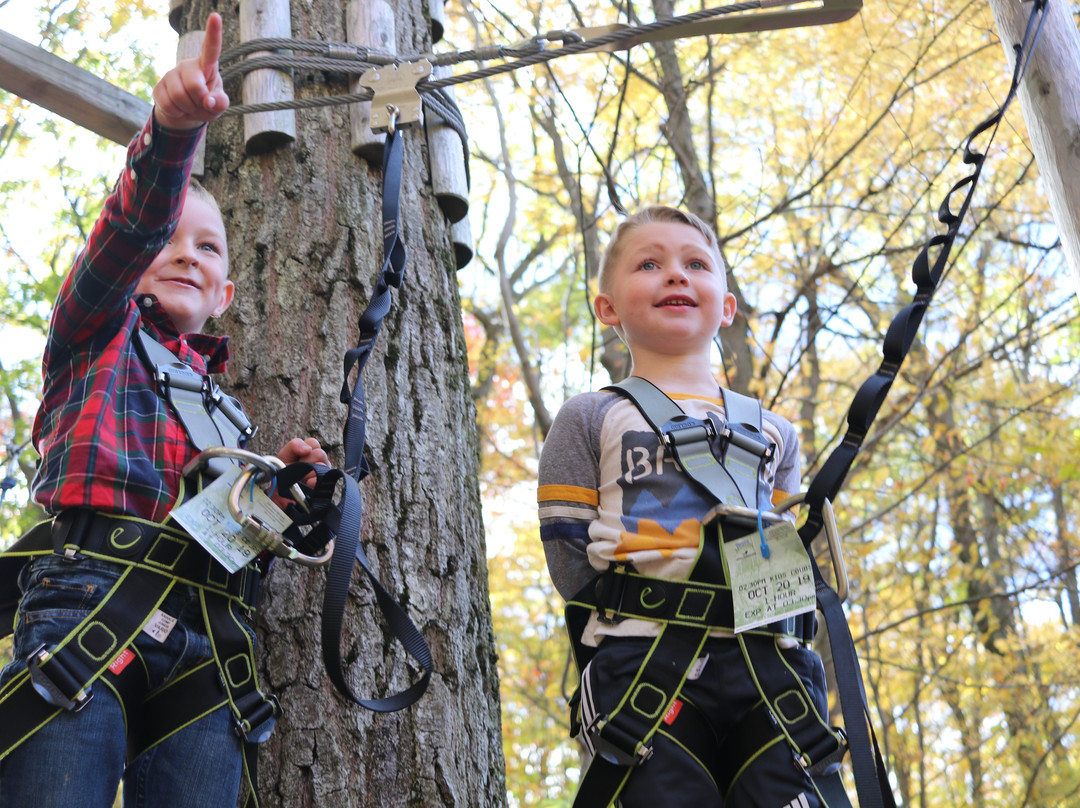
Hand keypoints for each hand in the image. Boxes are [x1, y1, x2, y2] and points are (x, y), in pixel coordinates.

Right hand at [153, 13, 229, 130]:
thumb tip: (209, 100)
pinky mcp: (158, 86)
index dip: (214, 33)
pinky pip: (168, 104)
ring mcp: (171, 74)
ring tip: (189, 106)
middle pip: (195, 86)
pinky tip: (178, 108)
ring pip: (179, 96)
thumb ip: (221, 102)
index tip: (216, 16)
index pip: (211, 48)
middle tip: (200, 104)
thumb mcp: (220, 105)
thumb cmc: (207, 104)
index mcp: (207, 66)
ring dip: (188, 109)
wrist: (186, 114)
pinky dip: (176, 113)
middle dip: (199, 101)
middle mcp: (187, 65)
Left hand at [272, 437, 329, 508]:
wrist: (279, 497)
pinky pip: (322, 479)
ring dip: (307, 472)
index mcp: (307, 454)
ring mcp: (322, 475)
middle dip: (305, 461)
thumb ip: (294, 446)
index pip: (313, 443)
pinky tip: (307, 484)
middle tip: (296, 469)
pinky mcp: (324, 487)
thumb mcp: (283, 456)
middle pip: (320, 454)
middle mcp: (317, 463)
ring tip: (300, 479)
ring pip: (322, 466)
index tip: (299, 454)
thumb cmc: (281, 476)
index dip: (305, 448)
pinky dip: (314, 481)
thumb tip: (308, 449)